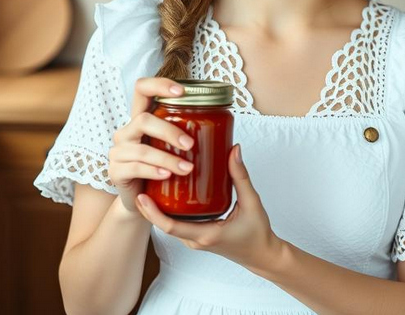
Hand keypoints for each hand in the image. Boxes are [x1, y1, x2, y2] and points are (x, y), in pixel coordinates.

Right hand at [107, 77, 195, 214]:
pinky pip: (134, 168)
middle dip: (169, 131)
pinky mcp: (116, 171)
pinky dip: (153, 171)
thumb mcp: (178, 152)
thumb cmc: (165, 170)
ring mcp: (119, 151)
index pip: (142, 89)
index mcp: (143, 118)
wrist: (146, 201)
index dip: (159, 84)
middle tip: (191, 144)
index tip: (182, 91)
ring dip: (167, 158)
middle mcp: (128, 131)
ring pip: (141, 149)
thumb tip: (236, 147)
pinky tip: (167, 175)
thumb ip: (198, 143)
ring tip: (187, 168)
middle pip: (143, 119)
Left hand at [136, 144, 283, 270]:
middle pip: (164, 225)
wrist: (263, 255)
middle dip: (149, 207)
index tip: (141, 196)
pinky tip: (168, 194)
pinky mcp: (198, 236)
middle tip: (141, 183)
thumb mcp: (251, 203)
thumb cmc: (258, 234)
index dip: (153, 212)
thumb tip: (233, 150)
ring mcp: (195, 240)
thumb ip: (241, 176)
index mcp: (206, 235)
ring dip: (156, 209)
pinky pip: (177, 225)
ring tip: (149, 185)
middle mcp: (196, 239)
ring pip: (169, 225)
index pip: (171, 226)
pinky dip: (169, 212)